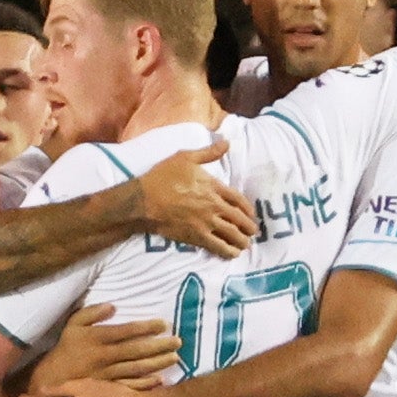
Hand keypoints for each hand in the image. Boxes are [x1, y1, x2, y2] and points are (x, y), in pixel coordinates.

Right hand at [30, 303, 180, 394]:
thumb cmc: (65, 348)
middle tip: (178, 341)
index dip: (146, 327)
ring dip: (157, 363)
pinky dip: (145, 384)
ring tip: (174, 358)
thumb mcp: (73, 324)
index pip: (127, 331)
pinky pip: (130, 385)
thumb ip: (92, 313)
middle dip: (159, 346)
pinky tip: (159, 380)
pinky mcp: (109, 388)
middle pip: (137, 350)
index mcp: (98, 338)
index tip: (163, 324)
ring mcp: (108, 374)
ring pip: (137, 368)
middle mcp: (105, 356)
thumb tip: (113, 306)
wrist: (51, 378)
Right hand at [135, 137, 257, 258]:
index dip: (248, 209)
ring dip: (242, 241)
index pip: (238, 199)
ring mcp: (206, 223)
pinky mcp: (196, 236)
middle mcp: (214, 206)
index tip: (251, 214)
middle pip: (239, 219)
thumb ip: (208, 152)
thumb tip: (227, 142)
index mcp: (213, 187)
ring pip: (232, 234)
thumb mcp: (185, 158)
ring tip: (245, 245)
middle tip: (252, 232)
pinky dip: (228, 251)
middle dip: (249, 227)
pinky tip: (232, 254)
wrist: (144, 201)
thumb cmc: (162, 177)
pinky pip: (218, 246)